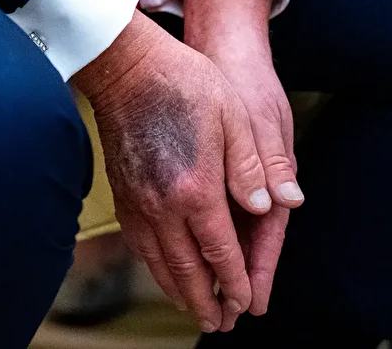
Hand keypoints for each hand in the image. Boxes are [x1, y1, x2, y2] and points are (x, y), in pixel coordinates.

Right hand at [72, 11, 273, 332]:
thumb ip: (252, 167)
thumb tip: (268, 209)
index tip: (246, 304)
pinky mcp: (123, 195)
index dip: (236, 283)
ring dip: (178, 292)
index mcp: (198, 190)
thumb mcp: (233, 117)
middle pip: (186, 271)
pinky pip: (139, 246)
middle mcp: (163, 206)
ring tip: (194, 309)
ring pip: (159, 264)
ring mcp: (138, 203)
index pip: (221, 252)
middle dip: (206, 302)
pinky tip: (163, 271)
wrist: (128, 68)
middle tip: (219, 324)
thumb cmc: (187, 85)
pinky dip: (155, 268)